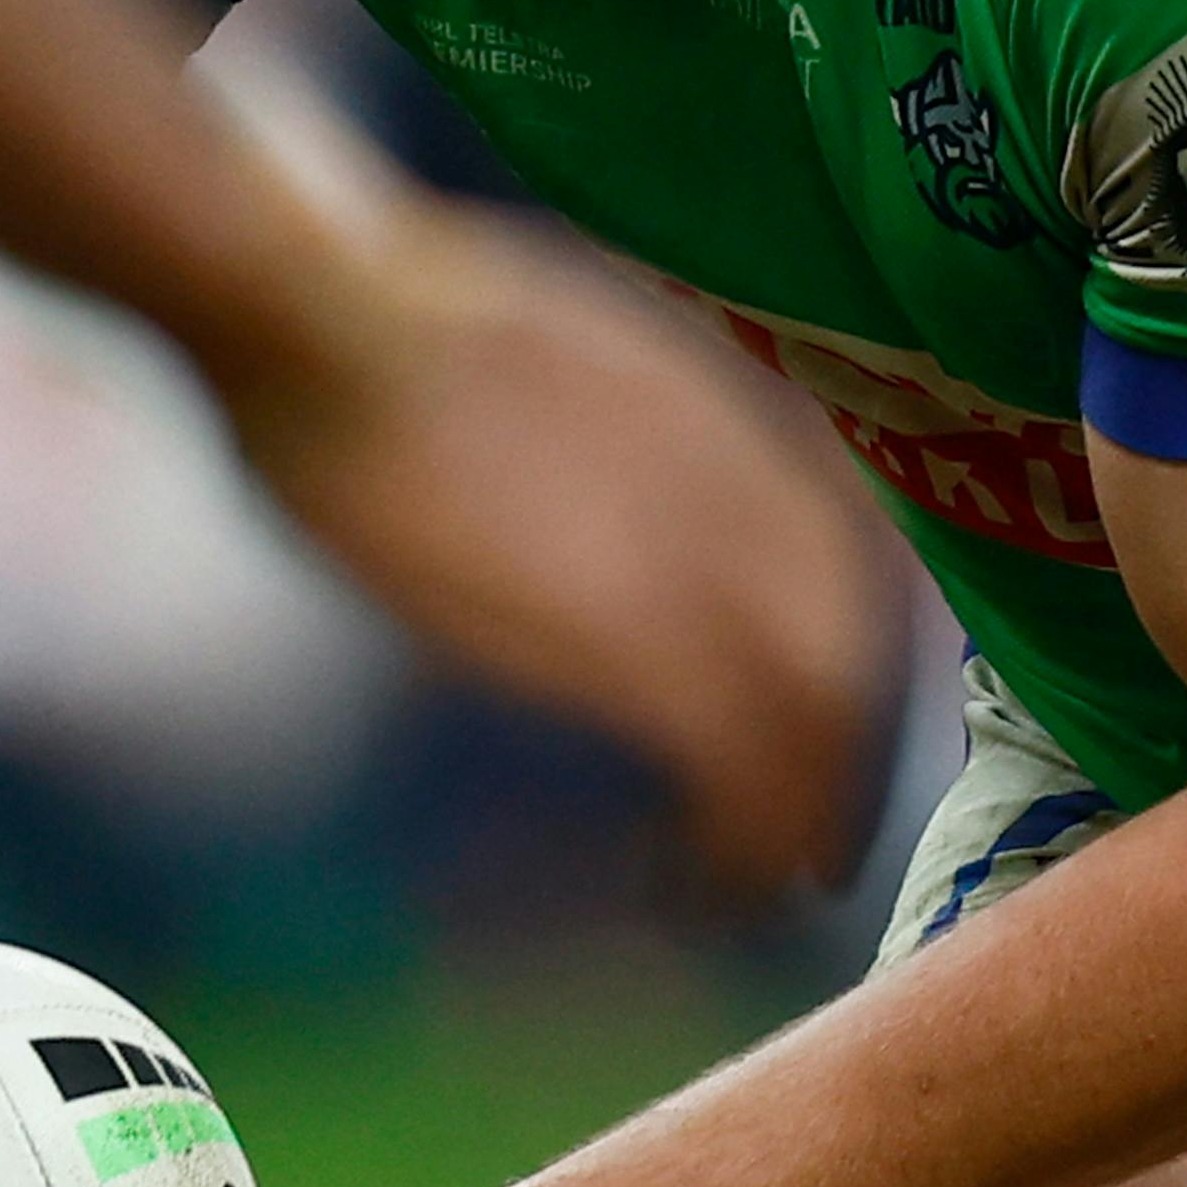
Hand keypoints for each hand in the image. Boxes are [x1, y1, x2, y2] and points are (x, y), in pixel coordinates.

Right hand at [228, 210, 897, 900]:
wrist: (332, 314)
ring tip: (767, 876)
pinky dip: (741, 836)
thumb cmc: (376, 308)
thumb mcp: (542, 340)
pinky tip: (699, 879)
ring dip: (803, 807)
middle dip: (845, 743)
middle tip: (817, 826)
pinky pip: (742, 766)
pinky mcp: (642, 643)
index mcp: (720, 411)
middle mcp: (744, 488)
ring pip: (821, 714)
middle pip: (855, 639)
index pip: (844, 544)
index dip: (850, 638)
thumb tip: (578, 447)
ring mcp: (704, 564)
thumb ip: (609, 409)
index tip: (827, 697)